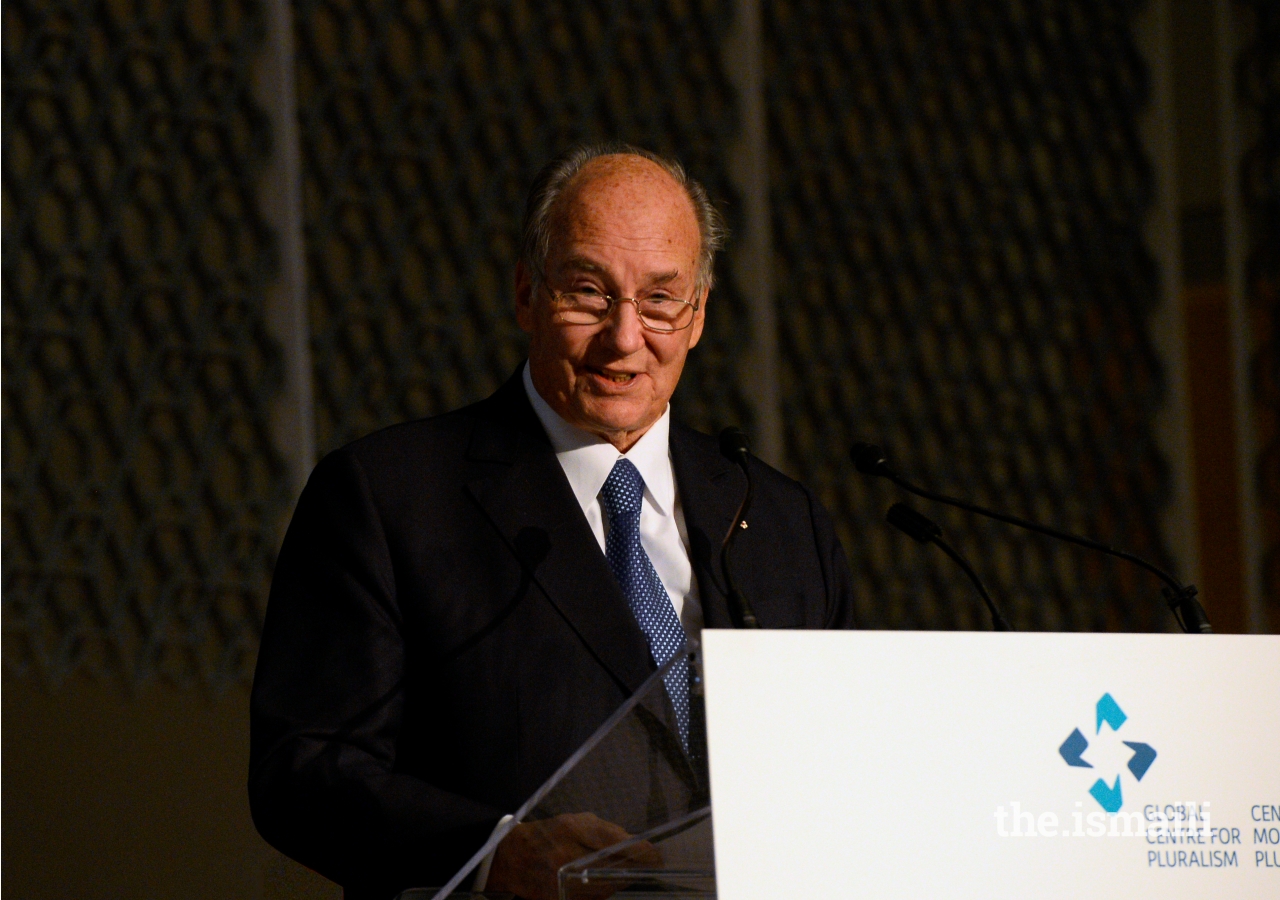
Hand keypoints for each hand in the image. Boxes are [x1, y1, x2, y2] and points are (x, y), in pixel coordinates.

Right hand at [485, 812, 659, 899]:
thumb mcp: (574, 821)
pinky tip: (609, 885)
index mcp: (570, 829)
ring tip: (632, 874)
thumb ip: (603, 830)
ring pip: (604, 888)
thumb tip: (633, 842)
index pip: (614, 842)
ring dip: (621, 882)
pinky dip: (604, 893)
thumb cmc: (547, 834)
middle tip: (651, 866)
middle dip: (634, 869)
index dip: (639, 851)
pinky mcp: (559, 899)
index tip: (657, 855)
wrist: (511, 858)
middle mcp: (565, 856)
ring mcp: (560, 881)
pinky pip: (592, 899)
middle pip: (612, 869)